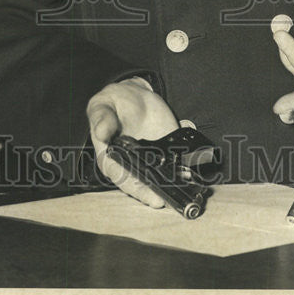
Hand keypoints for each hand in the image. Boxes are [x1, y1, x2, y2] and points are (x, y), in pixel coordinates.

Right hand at [86, 77, 179, 208]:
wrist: (135, 94)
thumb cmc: (113, 102)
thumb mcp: (103, 105)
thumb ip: (102, 118)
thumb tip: (101, 132)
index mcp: (110, 159)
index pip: (124, 181)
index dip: (139, 192)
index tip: (154, 198)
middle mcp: (129, 166)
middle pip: (144, 186)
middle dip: (159, 195)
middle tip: (173, 200)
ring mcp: (149, 162)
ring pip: (160, 180)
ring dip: (172, 188)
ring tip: (186, 192)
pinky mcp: (165, 154)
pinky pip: (174, 167)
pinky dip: (182, 173)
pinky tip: (192, 176)